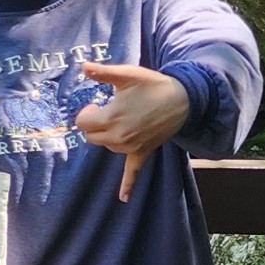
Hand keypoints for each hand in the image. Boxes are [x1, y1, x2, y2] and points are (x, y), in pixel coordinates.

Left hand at [73, 63, 188, 202]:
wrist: (183, 100)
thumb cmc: (153, 86)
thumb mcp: (127, 75)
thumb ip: (102, 72)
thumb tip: (82, 65)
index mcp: (112, 117)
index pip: (82, 123)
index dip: (86, 113)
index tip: (96, 104)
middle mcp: (120, 136)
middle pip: (91, 137)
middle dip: (94, 124)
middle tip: (106, 111)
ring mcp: (131, 147)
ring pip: (107, 147)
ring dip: (108, 137)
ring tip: (121, 121)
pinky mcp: (142, 153)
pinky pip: (133, 173)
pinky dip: (127, 186)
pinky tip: (124, 199)